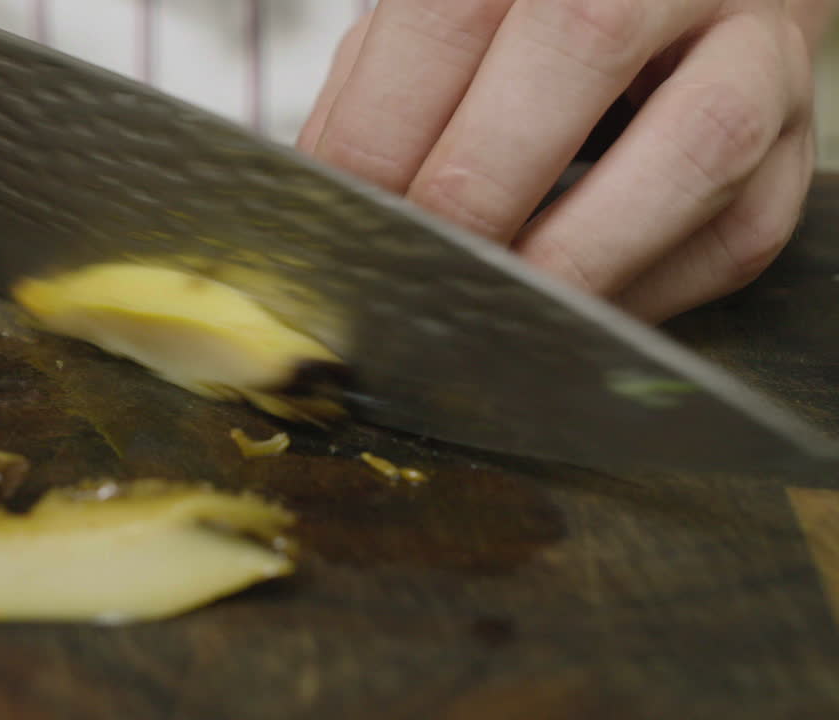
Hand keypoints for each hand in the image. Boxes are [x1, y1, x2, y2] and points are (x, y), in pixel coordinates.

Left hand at [300, 0, 831, 322]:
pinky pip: (741, 231)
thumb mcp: (450, 17)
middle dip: (476, 186)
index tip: (345, 218)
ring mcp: (753, 46)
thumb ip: (380, 89)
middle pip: (578, 44)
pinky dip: (646, 292)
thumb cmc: (538, 17)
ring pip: (695, 144)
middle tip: (415, 264)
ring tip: (496, 306)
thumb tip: (329, 198)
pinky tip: (574, 309)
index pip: (451, 12)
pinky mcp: (799, 140)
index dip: (384, 129)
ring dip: (578, 251)